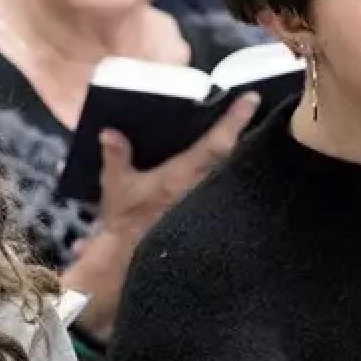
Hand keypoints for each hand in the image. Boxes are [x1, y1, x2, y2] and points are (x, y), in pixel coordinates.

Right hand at [64, 96, 259, 338]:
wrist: (129, 262)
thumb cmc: (126, 222)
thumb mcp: (116, 187)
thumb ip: (116, 156)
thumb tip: (109, 131)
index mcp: (182, 174)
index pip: (216, 142)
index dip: (234, 120)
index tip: (251, 98)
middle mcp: (202, 188)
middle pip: (233, 156)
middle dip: (242, 134)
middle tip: (251, 111)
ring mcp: (208, 204)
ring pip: (230, 174)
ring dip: (237, 155)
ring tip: (244, 135)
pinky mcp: (208, 217)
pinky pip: (222, 191)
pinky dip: (227, 178)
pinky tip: (227, 174)